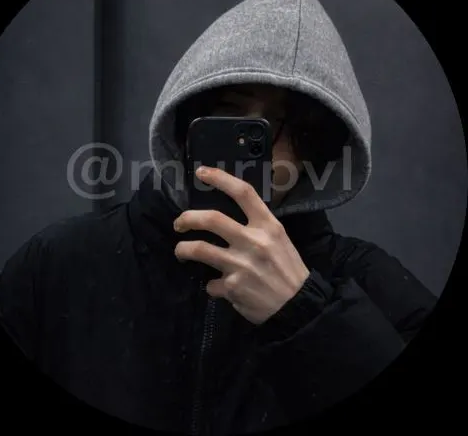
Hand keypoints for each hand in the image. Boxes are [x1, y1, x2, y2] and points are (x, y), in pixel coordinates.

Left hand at [173, 166, 309, 324]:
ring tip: (181, 251)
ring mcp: (241, 265)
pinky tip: (218, 288)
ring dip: (183, 249)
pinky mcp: (232, 287)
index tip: (201, 172)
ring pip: (198, 249)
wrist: (298, 306)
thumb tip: (227, 221)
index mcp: (268, 226)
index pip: (243, 193)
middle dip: (188, 218)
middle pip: (212, 219)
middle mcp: (253, 241)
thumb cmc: (288, 269)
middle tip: (179, 223)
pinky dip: (212, 286)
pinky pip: (210, 284)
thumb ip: (257, 227)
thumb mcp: (279, 240)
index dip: (220, 178)